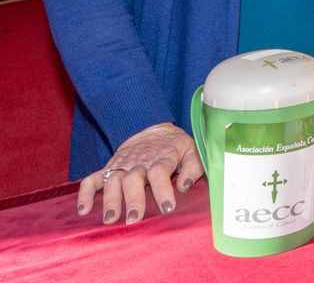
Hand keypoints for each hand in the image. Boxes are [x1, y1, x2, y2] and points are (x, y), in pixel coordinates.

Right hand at [77, 122, 202, 224]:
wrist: (154, 129)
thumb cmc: (175, 146)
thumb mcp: (192, 150)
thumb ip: (193, 168)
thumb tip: (184, 187)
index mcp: (161, 157)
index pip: (160, 172)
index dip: (163, 190)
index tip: (167, 208)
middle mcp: (139, 162)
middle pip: (133, 179)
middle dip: (133, 199)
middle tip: (133, 219)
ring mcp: (121, 165)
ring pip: (113, 181)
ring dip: (110, 200)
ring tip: (110, 219)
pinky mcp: (108, 168)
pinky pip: (92, 179)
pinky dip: (85, 193)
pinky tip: (83, 210)